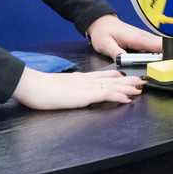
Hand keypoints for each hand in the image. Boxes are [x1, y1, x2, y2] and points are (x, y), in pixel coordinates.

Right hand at [12, 66, 144, 109]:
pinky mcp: (84, 95)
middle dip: (128, 80)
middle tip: (142, 80)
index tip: (128, 76)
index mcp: (79, 79)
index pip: (103, 75)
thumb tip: (73, 93)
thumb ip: (68, 89)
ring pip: (113, 84)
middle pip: (112, 78)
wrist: (31, 85)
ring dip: (128, 86)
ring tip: (140, 88)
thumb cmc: (39, 89)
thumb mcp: (58, 87)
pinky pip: (106, 94)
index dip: (117, 75)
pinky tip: (128, 98)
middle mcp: (86, 80)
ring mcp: (86, 87)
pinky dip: (119, 95)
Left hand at [86, 15, 172, 59]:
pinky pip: (162, 44)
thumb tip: (125, 61)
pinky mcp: (145, 40)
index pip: (158, 45)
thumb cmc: (104, 32)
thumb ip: (116, 53)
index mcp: (138, 38)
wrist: (101, 22)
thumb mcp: (106, 44)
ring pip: (167, 43)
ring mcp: (146, 38)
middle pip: (167, 44)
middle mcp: (145, 37)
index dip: (172, 50)